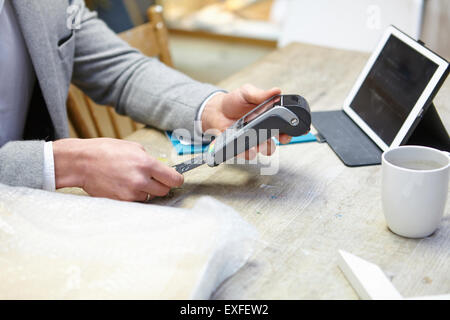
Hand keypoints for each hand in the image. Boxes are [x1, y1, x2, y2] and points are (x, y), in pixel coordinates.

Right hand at [53, 138, 182, 201]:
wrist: (82, 163)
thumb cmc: (106, 151)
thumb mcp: (133, 147)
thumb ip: (149, 159)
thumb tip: (161, 169)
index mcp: (146, 163)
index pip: (173, 179)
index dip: (176, 180)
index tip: (175, 179)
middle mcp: (141, 180)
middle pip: (164, 191)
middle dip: (162, 185)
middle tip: (153, 179)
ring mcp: (131, 192)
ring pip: (150, 197)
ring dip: (147, 191)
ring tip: (132, 179)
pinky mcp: (122, 201)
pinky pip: (137, 201)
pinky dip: (135, 195)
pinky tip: (125, 185)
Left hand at [201, 84, 291, 158]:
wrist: (216, 110)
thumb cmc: (233, 101)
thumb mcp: (247, 93)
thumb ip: (261, 94)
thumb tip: (276, 91)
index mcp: (269, 117)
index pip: (284, 126)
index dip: (289, 130)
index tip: (289, 132)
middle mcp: (264, 131)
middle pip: (277, 141)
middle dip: (279, 141)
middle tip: (276, 137)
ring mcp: (253, 140)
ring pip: (263, 150)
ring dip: (262, 148)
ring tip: (256, 143)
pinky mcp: (241, 147)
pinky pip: (247, 154)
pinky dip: (246, 152)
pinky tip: (243, 147)